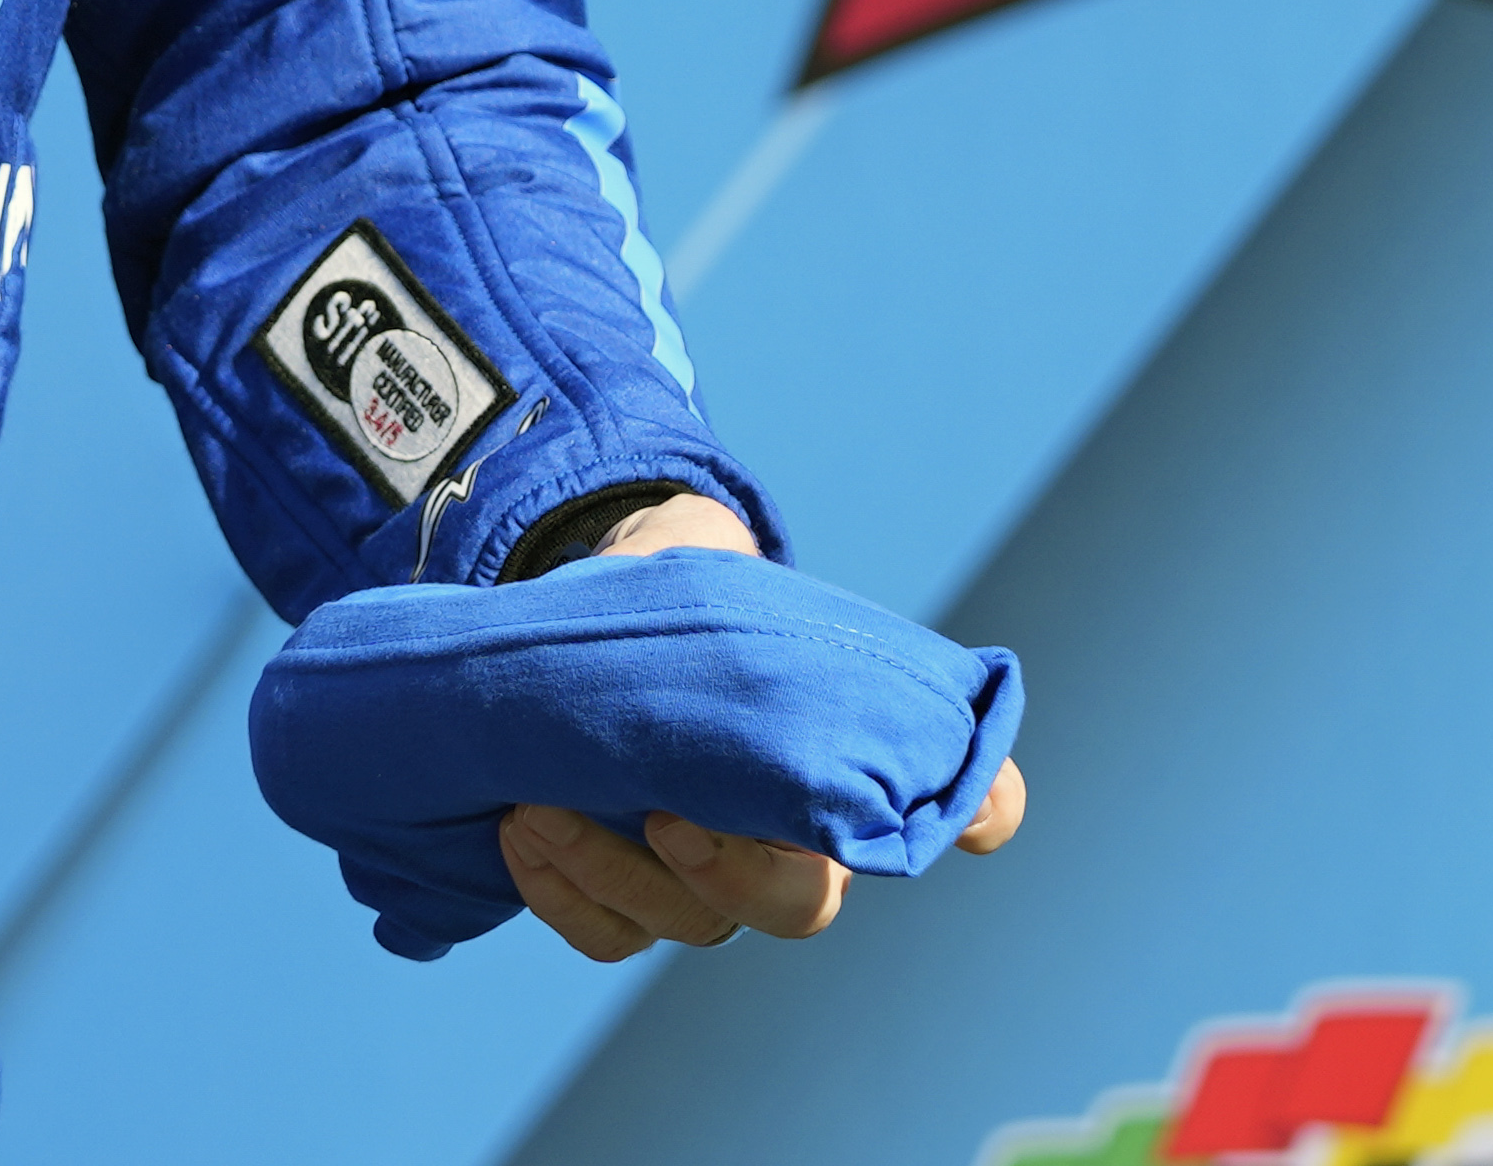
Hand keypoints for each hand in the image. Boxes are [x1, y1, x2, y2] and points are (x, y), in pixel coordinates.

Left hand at [491, 493, 1037, 961]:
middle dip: (731, 875)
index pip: (935, 810)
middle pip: (798, 907)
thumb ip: (736, 579)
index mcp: (841, 760)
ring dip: (610, 873)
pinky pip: (613, 936)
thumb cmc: (674, 598)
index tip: (940, 817)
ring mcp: (711, 879)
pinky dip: (564, 897)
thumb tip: (705, 556)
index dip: (972, 809)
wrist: (583, 620)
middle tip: (664, 816)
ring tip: (537, 808)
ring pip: (688, 924)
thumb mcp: (705, 567)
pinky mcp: (632, 899)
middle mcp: (792, 839)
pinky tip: (520, 836)